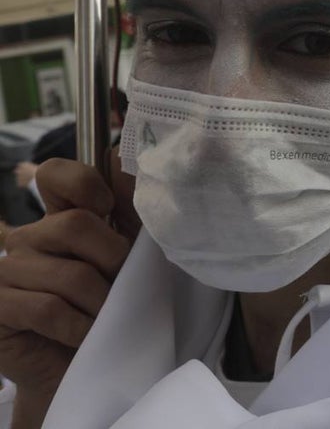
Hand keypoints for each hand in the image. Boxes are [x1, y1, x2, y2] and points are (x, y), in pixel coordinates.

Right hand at [0, 157, 132, 412]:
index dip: (87, 184)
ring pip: (67, 275)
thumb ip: (127, 205)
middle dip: (112, 258)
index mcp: (56, 218)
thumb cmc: (108, 305)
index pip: (55, 174)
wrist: (81, 367)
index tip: (109, 211)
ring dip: (100, 302)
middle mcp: (25, 239)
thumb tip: (120, 152)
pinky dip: (77, 326)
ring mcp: (5, 272)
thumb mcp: (127, 251)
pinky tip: (83, 335)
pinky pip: (46, 309)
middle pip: (73, 224)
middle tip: (121, 283)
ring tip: (104, 315)